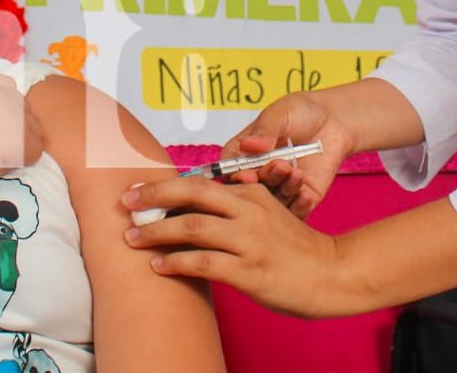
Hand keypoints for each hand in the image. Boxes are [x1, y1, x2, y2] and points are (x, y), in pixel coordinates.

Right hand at [0, 71, 42, 203]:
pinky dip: (22, 163)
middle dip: (12, 132)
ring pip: (33, 132)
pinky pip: (35, 152)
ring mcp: (13, 116)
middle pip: (25, 113)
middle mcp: (3, 92)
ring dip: (18, 147)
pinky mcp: (18, 143)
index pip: (11, 96)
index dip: (0, 118)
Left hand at [122, 177, 345, 318]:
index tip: (138, 189)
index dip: (165, 185)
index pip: (200, 182)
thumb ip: (237, 205)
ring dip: (157, 231)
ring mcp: (249, 241)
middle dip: (153, 195)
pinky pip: (204, 263)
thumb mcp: (269, 212)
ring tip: (132, 238)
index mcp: (251, 193)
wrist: (331, 273)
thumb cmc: (295, 247)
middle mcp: (248, 211)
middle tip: (125, 202)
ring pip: (192, 227)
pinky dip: (176, 262)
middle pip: (192, 193)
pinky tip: (158, 266)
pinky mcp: (249, 271)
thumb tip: (196, 203)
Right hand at [220, 93, 354, 217]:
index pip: (230, 169)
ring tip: (297, 172)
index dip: (236, 175)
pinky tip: (305, 192)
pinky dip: (299, 206)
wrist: (334, 119)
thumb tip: (249, 145)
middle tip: (280, 166)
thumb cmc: (301, 112)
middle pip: (251, 189)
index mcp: (245, 152)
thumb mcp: (280, 113)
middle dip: (265, 180)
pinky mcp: (301, 198)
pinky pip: (295, 212)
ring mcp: (279, 187)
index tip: (247, 174)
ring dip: (284, 189)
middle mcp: (259, 173)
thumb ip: (265, 130)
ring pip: (273, 202)